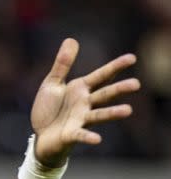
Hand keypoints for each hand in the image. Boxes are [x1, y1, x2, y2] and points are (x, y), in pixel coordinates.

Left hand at [31, 38, 139, 166]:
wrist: (41, 136)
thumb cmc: (49, 109)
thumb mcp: (52, 83)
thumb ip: (62, 64)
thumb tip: (71, 39)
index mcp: (81, 89)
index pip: (101, 76)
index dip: (115, 67)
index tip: (132, 58)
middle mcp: (85, 104)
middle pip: (104, 95)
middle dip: (119, 89)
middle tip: (136, 84)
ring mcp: (80, 120)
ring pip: (98, 115)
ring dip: (112, 113)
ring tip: (128, 110)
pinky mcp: (70, 134)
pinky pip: (80, 135)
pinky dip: (88, 137)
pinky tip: (97, 139)